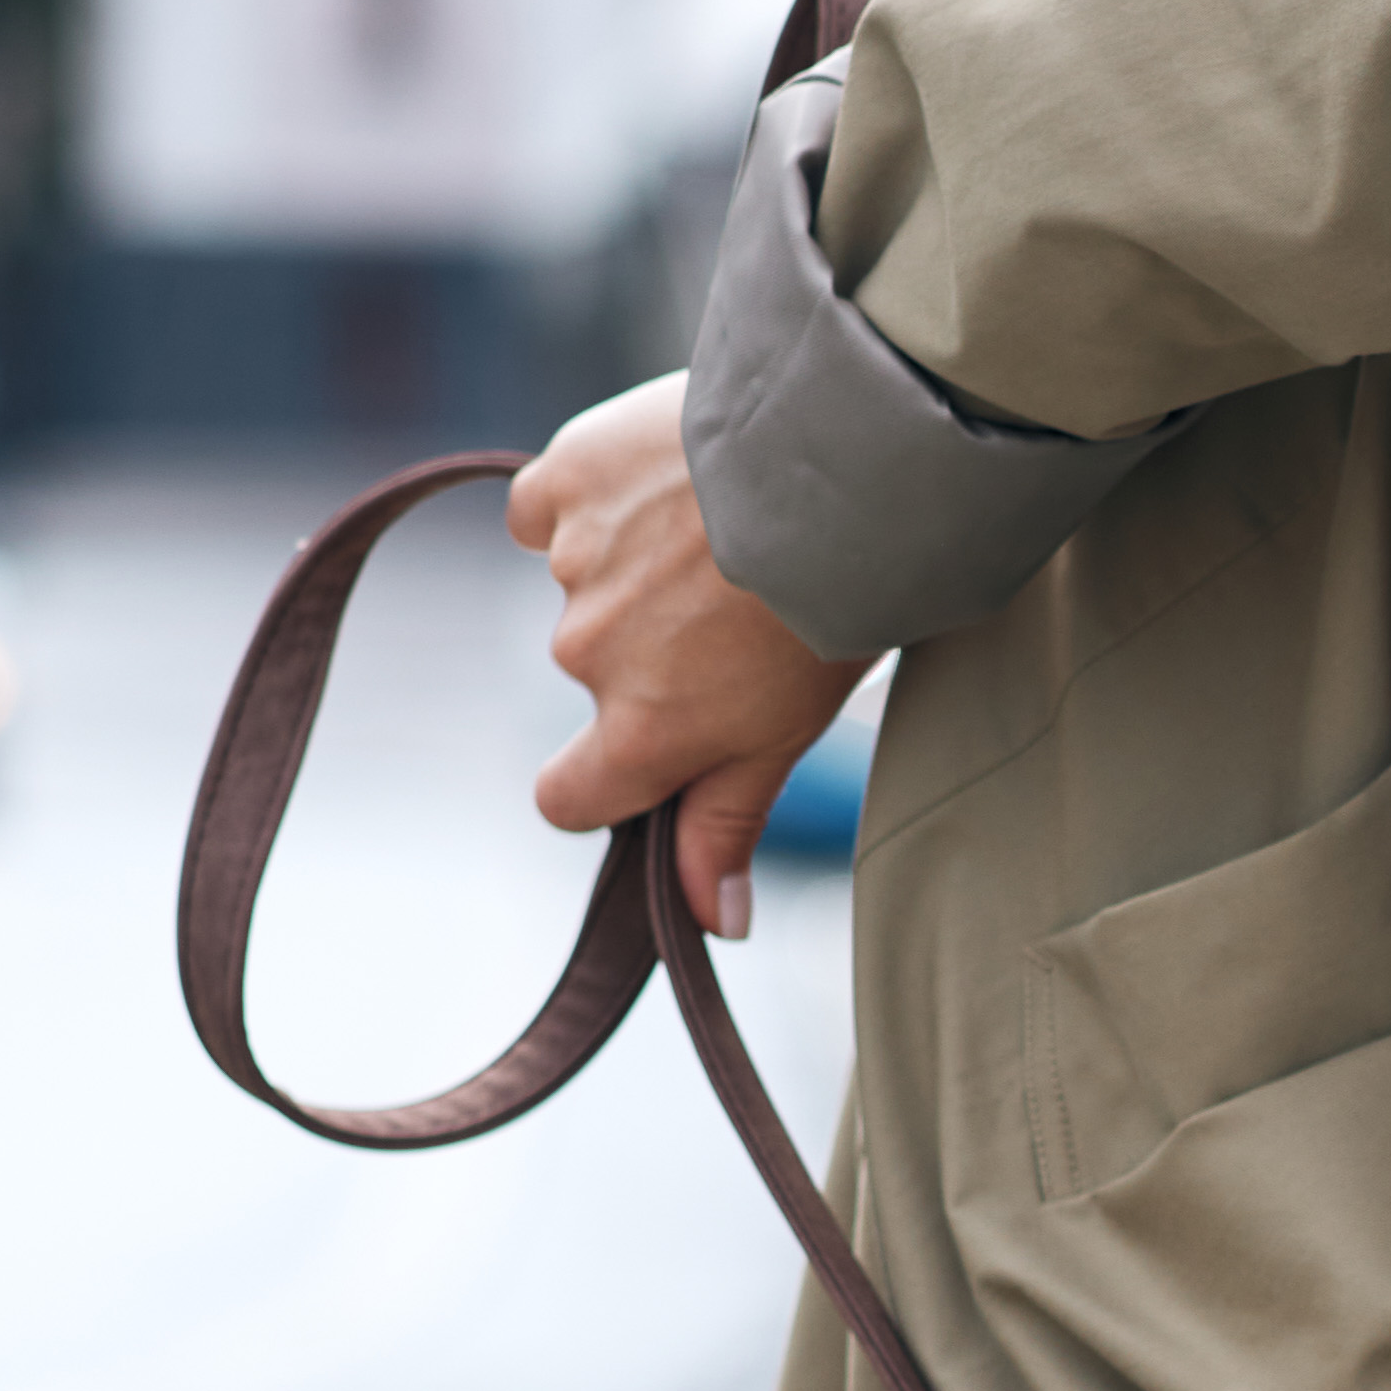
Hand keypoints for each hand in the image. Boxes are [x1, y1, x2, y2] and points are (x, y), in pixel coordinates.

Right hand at [504, 374, 864, 939]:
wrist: (839, 469)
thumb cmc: (833, 610)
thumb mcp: (791, 733)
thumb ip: (730, 820)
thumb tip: (714, 921)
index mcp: (641, 731)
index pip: (568, 799)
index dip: (603, 782)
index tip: (648, 749)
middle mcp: (587, 655)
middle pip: (597, 674)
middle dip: (651, 650)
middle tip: (738, 606)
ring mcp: (570, 564)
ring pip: (584, 583)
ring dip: (636, 565)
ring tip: (723, 532)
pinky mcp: (565, 477)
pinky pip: (552, 507)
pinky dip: (592, 499)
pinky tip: (658, 485)